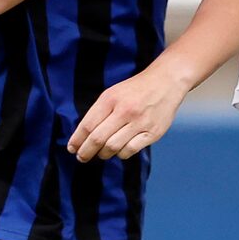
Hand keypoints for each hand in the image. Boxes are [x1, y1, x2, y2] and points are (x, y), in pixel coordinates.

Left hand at [69, 64, 185, 161]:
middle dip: (86, 152)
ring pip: (113, 147)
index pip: (88, 125)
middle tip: (82, 157)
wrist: (166, 82)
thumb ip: (99, 112)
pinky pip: (130, 150)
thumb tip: (82, 136)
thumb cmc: (135, 90)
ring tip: (101, 154)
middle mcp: (125, 110)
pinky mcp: (153, 132)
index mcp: (111, 99)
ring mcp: (140, 122)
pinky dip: (121, 154)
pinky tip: (119, 150)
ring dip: (103, 154)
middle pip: (98, 139)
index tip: (72, 148)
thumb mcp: (113, 93)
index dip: (77, 140)